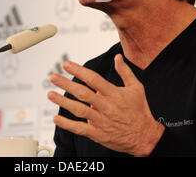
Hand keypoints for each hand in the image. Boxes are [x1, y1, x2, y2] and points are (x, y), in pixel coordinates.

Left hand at [47, 54, 163, 156]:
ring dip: (63, 101)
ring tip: (50, 94)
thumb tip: (118, 57)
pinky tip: (56, 117)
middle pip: (82, 93)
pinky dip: (67, 124)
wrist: (144, 137)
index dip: (79, 71)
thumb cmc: (140, 111)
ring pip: (78, 109)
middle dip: (66, 84)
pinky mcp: (98, 133)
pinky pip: (79, 128)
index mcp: (113, 94)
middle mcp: (105, 106)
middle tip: (53, 77)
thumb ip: (125, 71)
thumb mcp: (136, 88)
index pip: (93, 79)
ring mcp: (100, 120)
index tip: (67, 64)